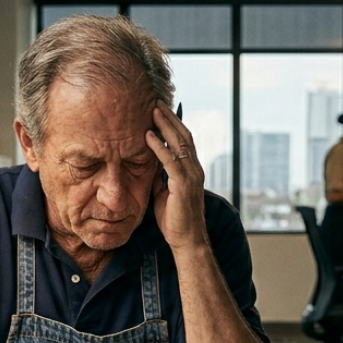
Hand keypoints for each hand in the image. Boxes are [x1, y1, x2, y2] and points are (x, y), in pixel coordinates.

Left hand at [146, 105, 207, 250]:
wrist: (186, 240)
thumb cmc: (175, 219)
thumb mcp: (163, 192)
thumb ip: (159, 177)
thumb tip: (147, 164)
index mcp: (192, 170)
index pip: (184, 141)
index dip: (173, 124)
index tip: (160, 110)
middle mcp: (195, 169)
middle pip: (183, 136)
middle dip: (170, 118)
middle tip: (156, 102)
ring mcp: (191, 176)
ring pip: (179, 144)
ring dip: (165, 126)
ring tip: (152, 111)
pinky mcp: (183, 185)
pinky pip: (170, 161)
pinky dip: (159, 146)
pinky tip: (148, 136)